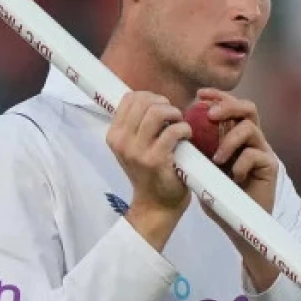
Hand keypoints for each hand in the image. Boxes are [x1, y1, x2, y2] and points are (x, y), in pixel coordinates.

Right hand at [106, 92, 192, 248]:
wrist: (155, 204)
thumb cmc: (148, 173)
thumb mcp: (133, 147)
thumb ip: (136, 125)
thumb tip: (151, 98)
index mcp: (114, 135)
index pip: (129, 99)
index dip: (150, 96)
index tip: (161, 108)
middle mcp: (121, 142)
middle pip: (143, 101)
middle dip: (164, 103)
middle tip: (174, 116)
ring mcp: (137, 151)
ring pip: (156, 112)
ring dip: (175, 113)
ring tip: (180, 124)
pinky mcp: (155, 160)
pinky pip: (173, 131)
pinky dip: (184, 129)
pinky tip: (187, 136)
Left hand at [197, 88, 277, 214]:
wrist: (236, 223)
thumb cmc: (217, 195)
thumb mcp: (200, 167)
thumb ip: (194, 149)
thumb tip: (173, 128)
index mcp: (235, 135)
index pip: (231, 106)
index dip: (218, 96)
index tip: (200, 94)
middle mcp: (251, 139)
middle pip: (247, 107)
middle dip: (227, 106)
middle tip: (209, 115)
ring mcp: (262, 151)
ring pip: (249, 128)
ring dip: (229, 140)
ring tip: (216, 160)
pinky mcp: (270, 167)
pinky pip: (255, 154)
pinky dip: (240, 163)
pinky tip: (233, 178)